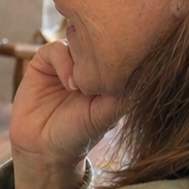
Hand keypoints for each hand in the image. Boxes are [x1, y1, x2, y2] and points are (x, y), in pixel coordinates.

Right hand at [8, 41, 129, 188]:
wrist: (42, 148)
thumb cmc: (78, 135)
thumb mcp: (106, 116)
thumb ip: (124, 95)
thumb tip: (145, 72)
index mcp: (106, 73)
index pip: (117, 49)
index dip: (121, 52)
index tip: (126, 65)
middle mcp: (86, 64)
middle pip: (97, 39)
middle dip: (101, 52)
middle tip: (102, 72)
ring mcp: (65, 62)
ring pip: (78, 40)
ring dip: (81, 60)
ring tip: (79, 88)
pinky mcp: (43, 62)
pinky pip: (56, 48)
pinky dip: (63, 62)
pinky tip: (69, 84)